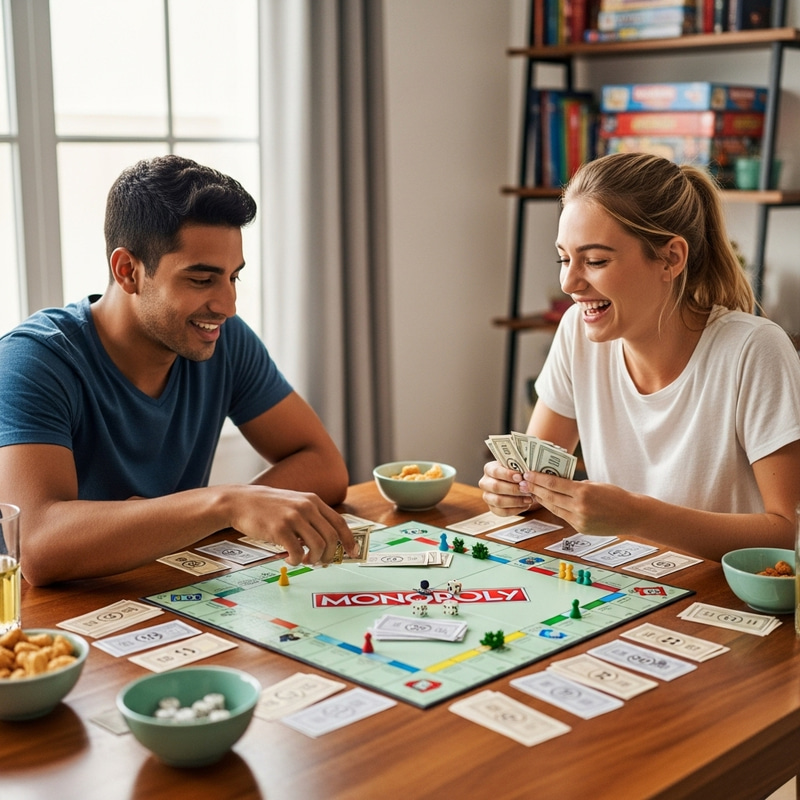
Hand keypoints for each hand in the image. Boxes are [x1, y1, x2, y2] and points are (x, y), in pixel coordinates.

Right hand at [228, 485, 355, 565]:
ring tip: (304, 560)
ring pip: (318, 546)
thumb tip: (328, 540)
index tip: (353, 553)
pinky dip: (296, 561)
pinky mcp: (279, 529)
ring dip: (314, 560)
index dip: (349, 540)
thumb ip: (311, 516)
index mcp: (313, 501)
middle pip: (331, 537)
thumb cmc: (268, 506)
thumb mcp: (295, 502)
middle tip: (321, 562)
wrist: (241, 501)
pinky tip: (290, 559)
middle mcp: (306, 507)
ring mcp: (293, 518)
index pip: (339, 522)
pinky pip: (297, 552)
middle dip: (330, 555)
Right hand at [479, 460, 538, 515]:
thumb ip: (519, 468)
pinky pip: (502, 512)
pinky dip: (516, 510)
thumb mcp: (516, 467)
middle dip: (513, 489)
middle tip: (526, 489)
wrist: (517, 484)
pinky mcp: (492, 508)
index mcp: (489, 469)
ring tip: (528, 499)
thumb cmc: (517, 473)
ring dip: (516, 501)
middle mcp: (485, 483)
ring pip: (498, 501)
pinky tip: (525, 505)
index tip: (520, 477)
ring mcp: (487, 496)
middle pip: (495, 487)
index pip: (495, 471)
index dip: (507, 475)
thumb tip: (526, 473)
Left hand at [525, 472, 637, 535]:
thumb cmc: (615, 495)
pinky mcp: (580, 529)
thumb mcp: (594, 484)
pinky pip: (563, 516)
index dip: (538, 479)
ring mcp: (579, 520)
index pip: (554, 484)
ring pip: (554, 508)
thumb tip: (555, 483)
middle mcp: (579, 507)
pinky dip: (554, 508)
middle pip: (550, 497)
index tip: (527, 474)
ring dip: (541, 500)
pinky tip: (547, 502)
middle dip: (535, 489)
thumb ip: (575, 485)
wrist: (631, 515)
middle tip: (523, 482)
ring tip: (532, 492)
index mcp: (583, 492)